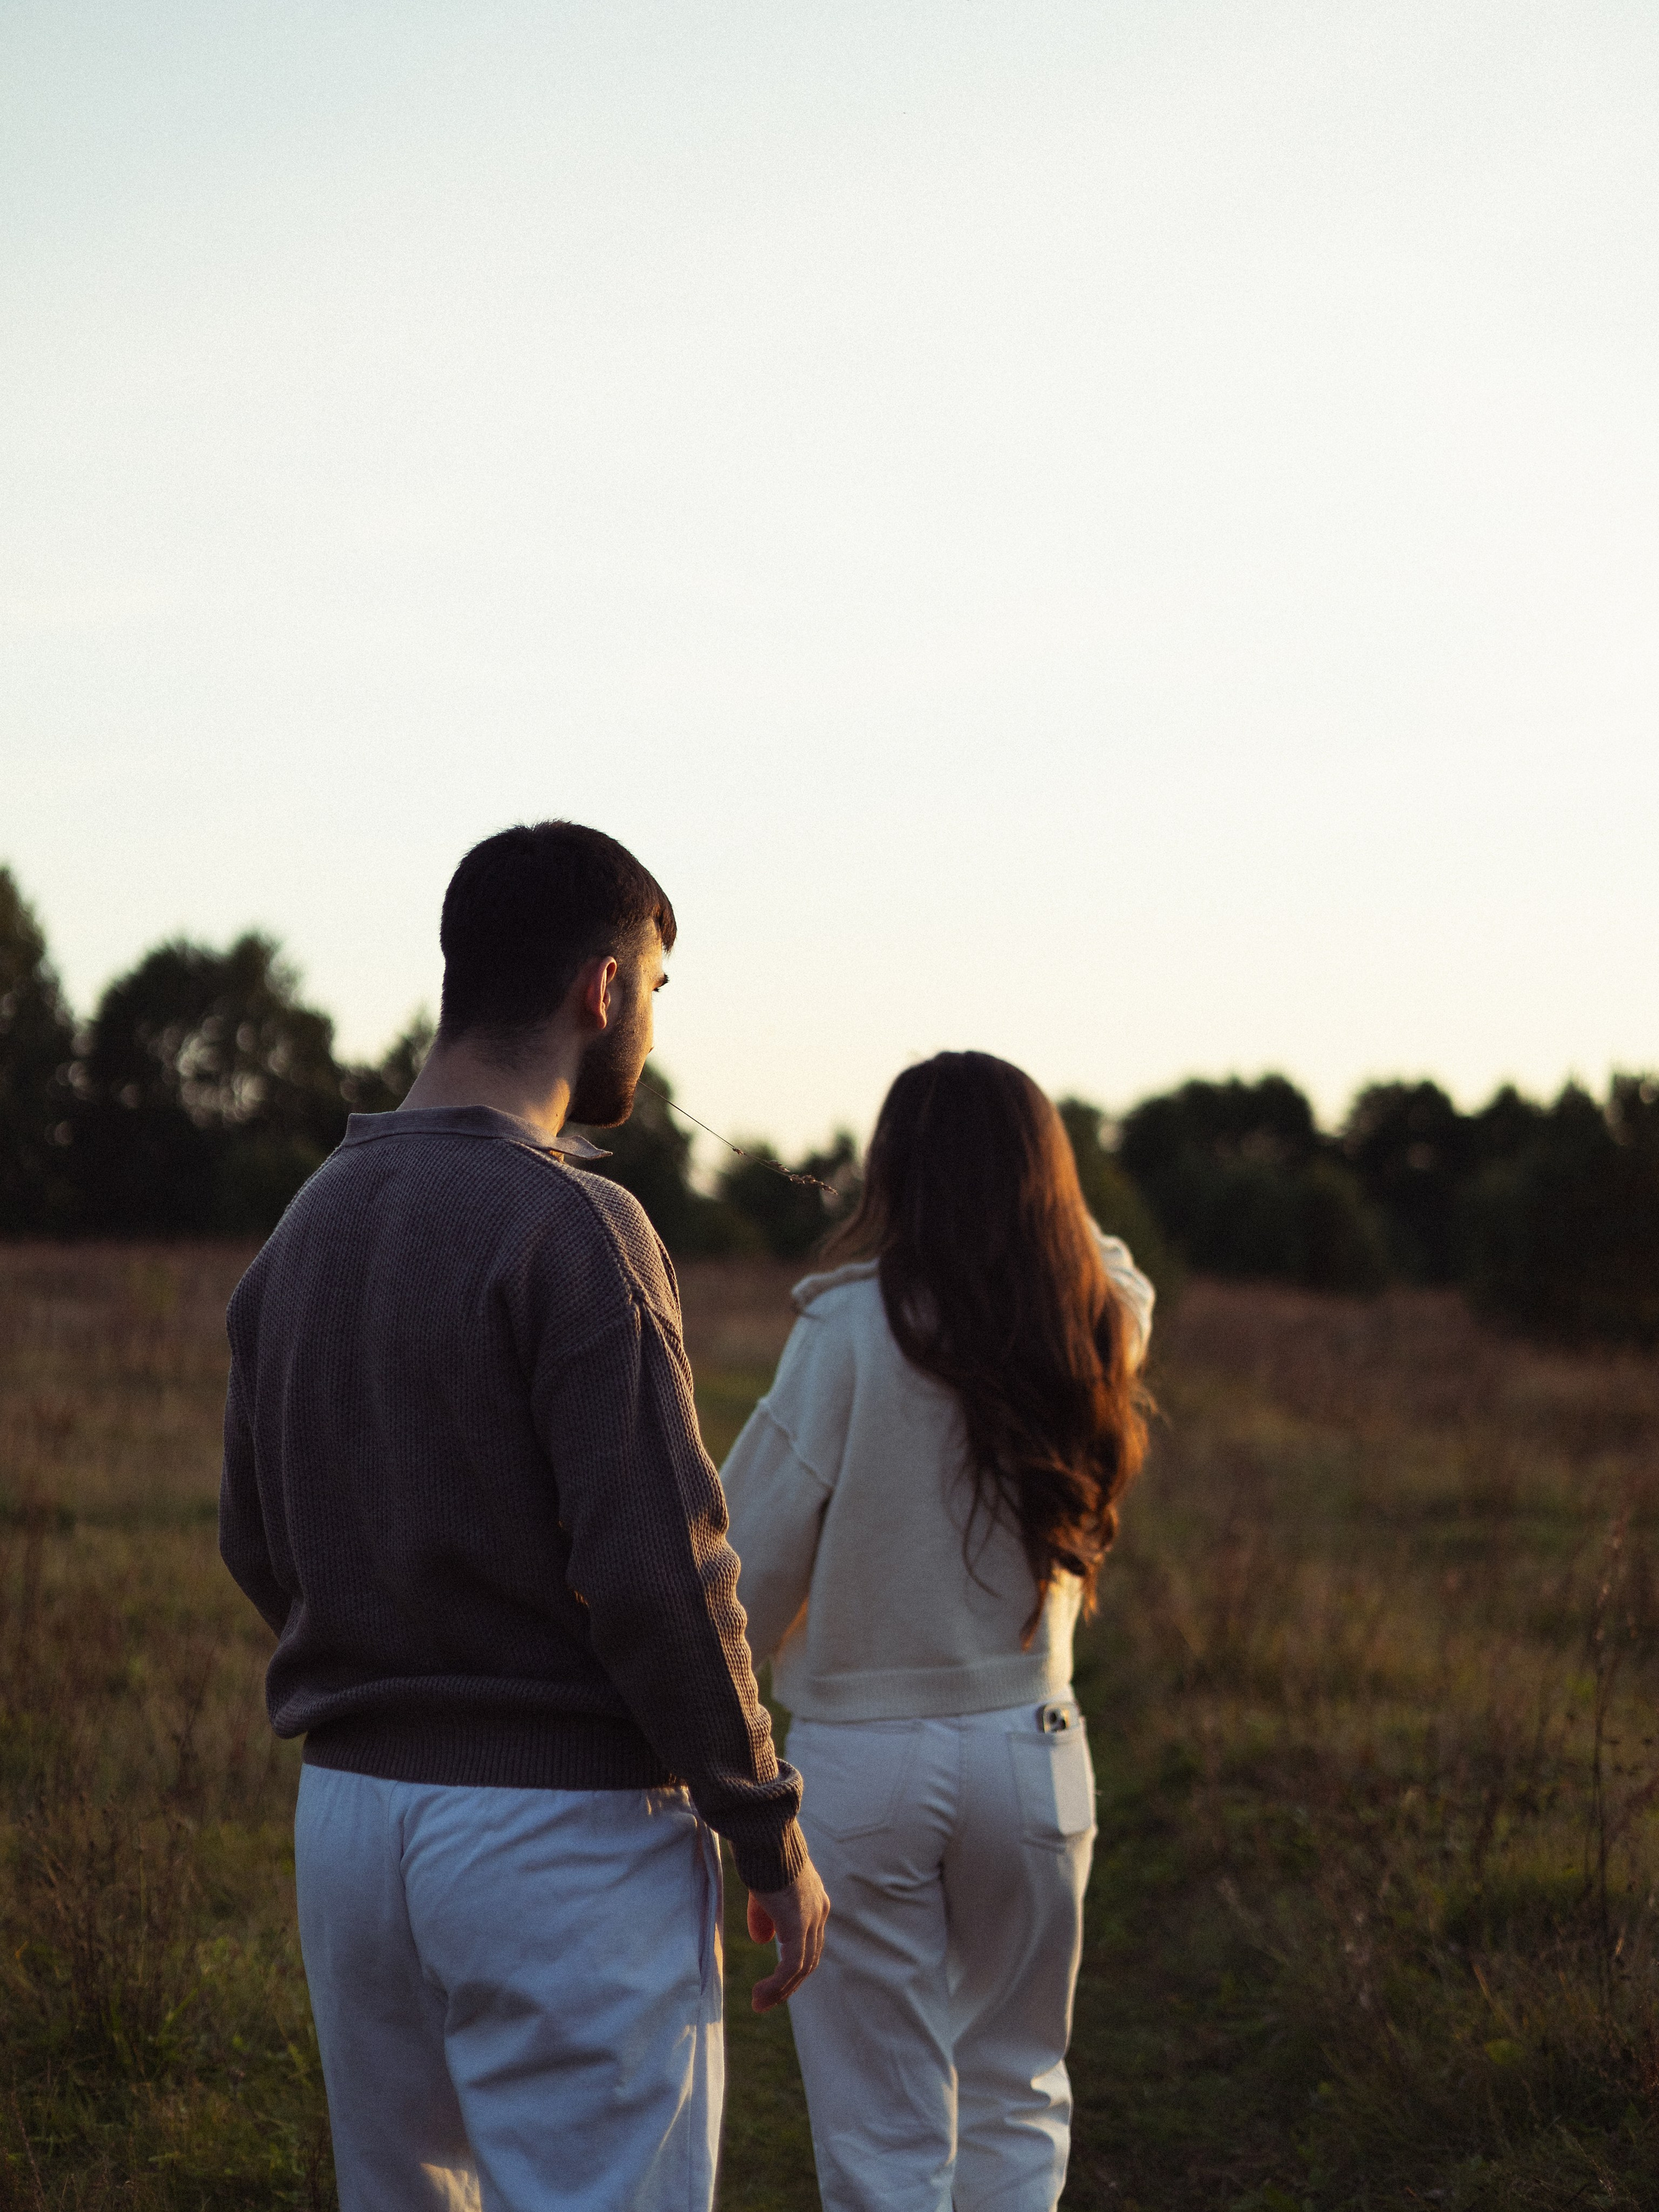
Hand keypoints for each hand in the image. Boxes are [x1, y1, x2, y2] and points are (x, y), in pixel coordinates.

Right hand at [746, 1855, 829, 2012]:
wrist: (765, 1834)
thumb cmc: (761, 1853)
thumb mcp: (765, 1888)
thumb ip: (766, 1914)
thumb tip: (762, 1940)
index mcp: (814, 1900)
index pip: (809, 1943)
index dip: (791, 1967)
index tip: (772, 1984)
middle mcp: (819, 1910)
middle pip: (808, 1959)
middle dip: (786, 1985)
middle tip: (764, 2001)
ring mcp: (811, 1917)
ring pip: (801, 1966)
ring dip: (780, 1990)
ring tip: (758, 2003)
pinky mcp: (798, 1923)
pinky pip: (791, 1964)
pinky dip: (777, 1984)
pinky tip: (760, 1993)